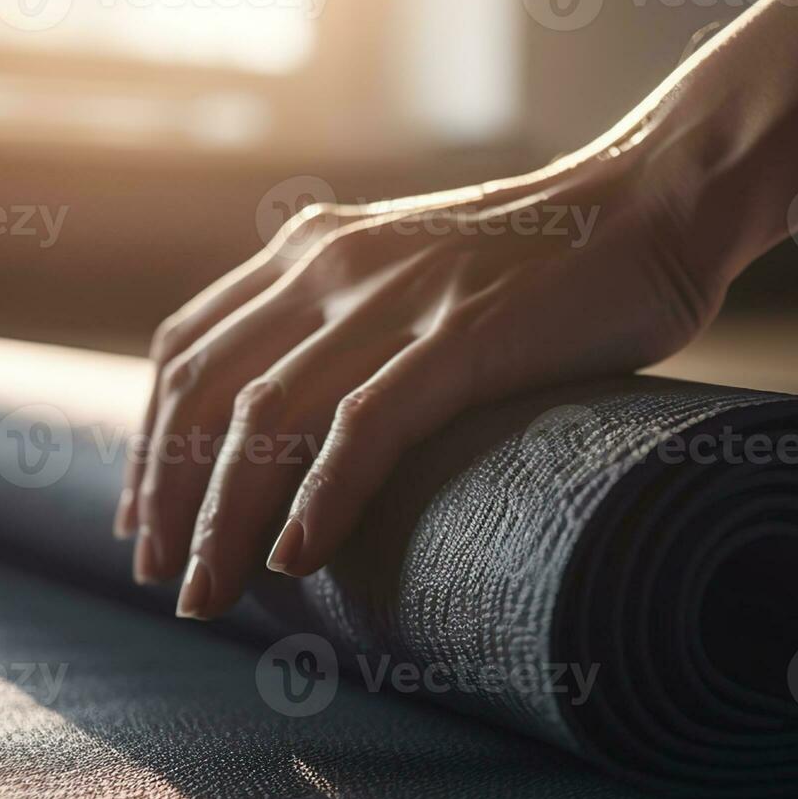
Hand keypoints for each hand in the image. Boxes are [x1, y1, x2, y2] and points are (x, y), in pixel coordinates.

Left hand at [114, 151, 724, 618]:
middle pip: (204, 392)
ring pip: (265, 416)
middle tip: (159, 579)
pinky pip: (365, 424)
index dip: (148, 442)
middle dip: (165, 496)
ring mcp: (396, 298)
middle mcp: (332, 265)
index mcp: (313, 250)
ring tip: (205, 595)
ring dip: (222, 517)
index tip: (142, 520)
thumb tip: (313, 420)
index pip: (188, 349)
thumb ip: (355, 319)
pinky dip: (320, 497)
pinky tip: (296, 557)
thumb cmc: (546, 259)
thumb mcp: (416, 270)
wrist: (655, 203)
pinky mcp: (464, 335)